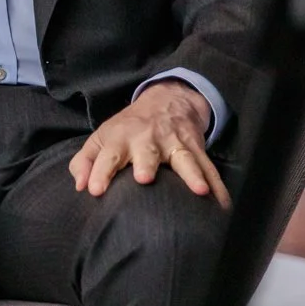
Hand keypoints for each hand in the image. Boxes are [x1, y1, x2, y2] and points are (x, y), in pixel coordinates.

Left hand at [71, 81, 229, 207]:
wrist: (166, 100)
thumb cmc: (127, 129)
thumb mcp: (102, 138)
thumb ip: (86, 161)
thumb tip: (80, 186)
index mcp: (120, 138)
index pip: (107, 155)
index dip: (100, 172)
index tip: (95, 191)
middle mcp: (147, 139)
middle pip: (146, 151)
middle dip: (146, 163)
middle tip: (145, 179)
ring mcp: (174, 142)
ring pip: (184, 157)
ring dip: (191, 173)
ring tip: (199, 190)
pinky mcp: (195, 147)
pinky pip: (209, 168)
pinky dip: (218, 186)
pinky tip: (224, 205)